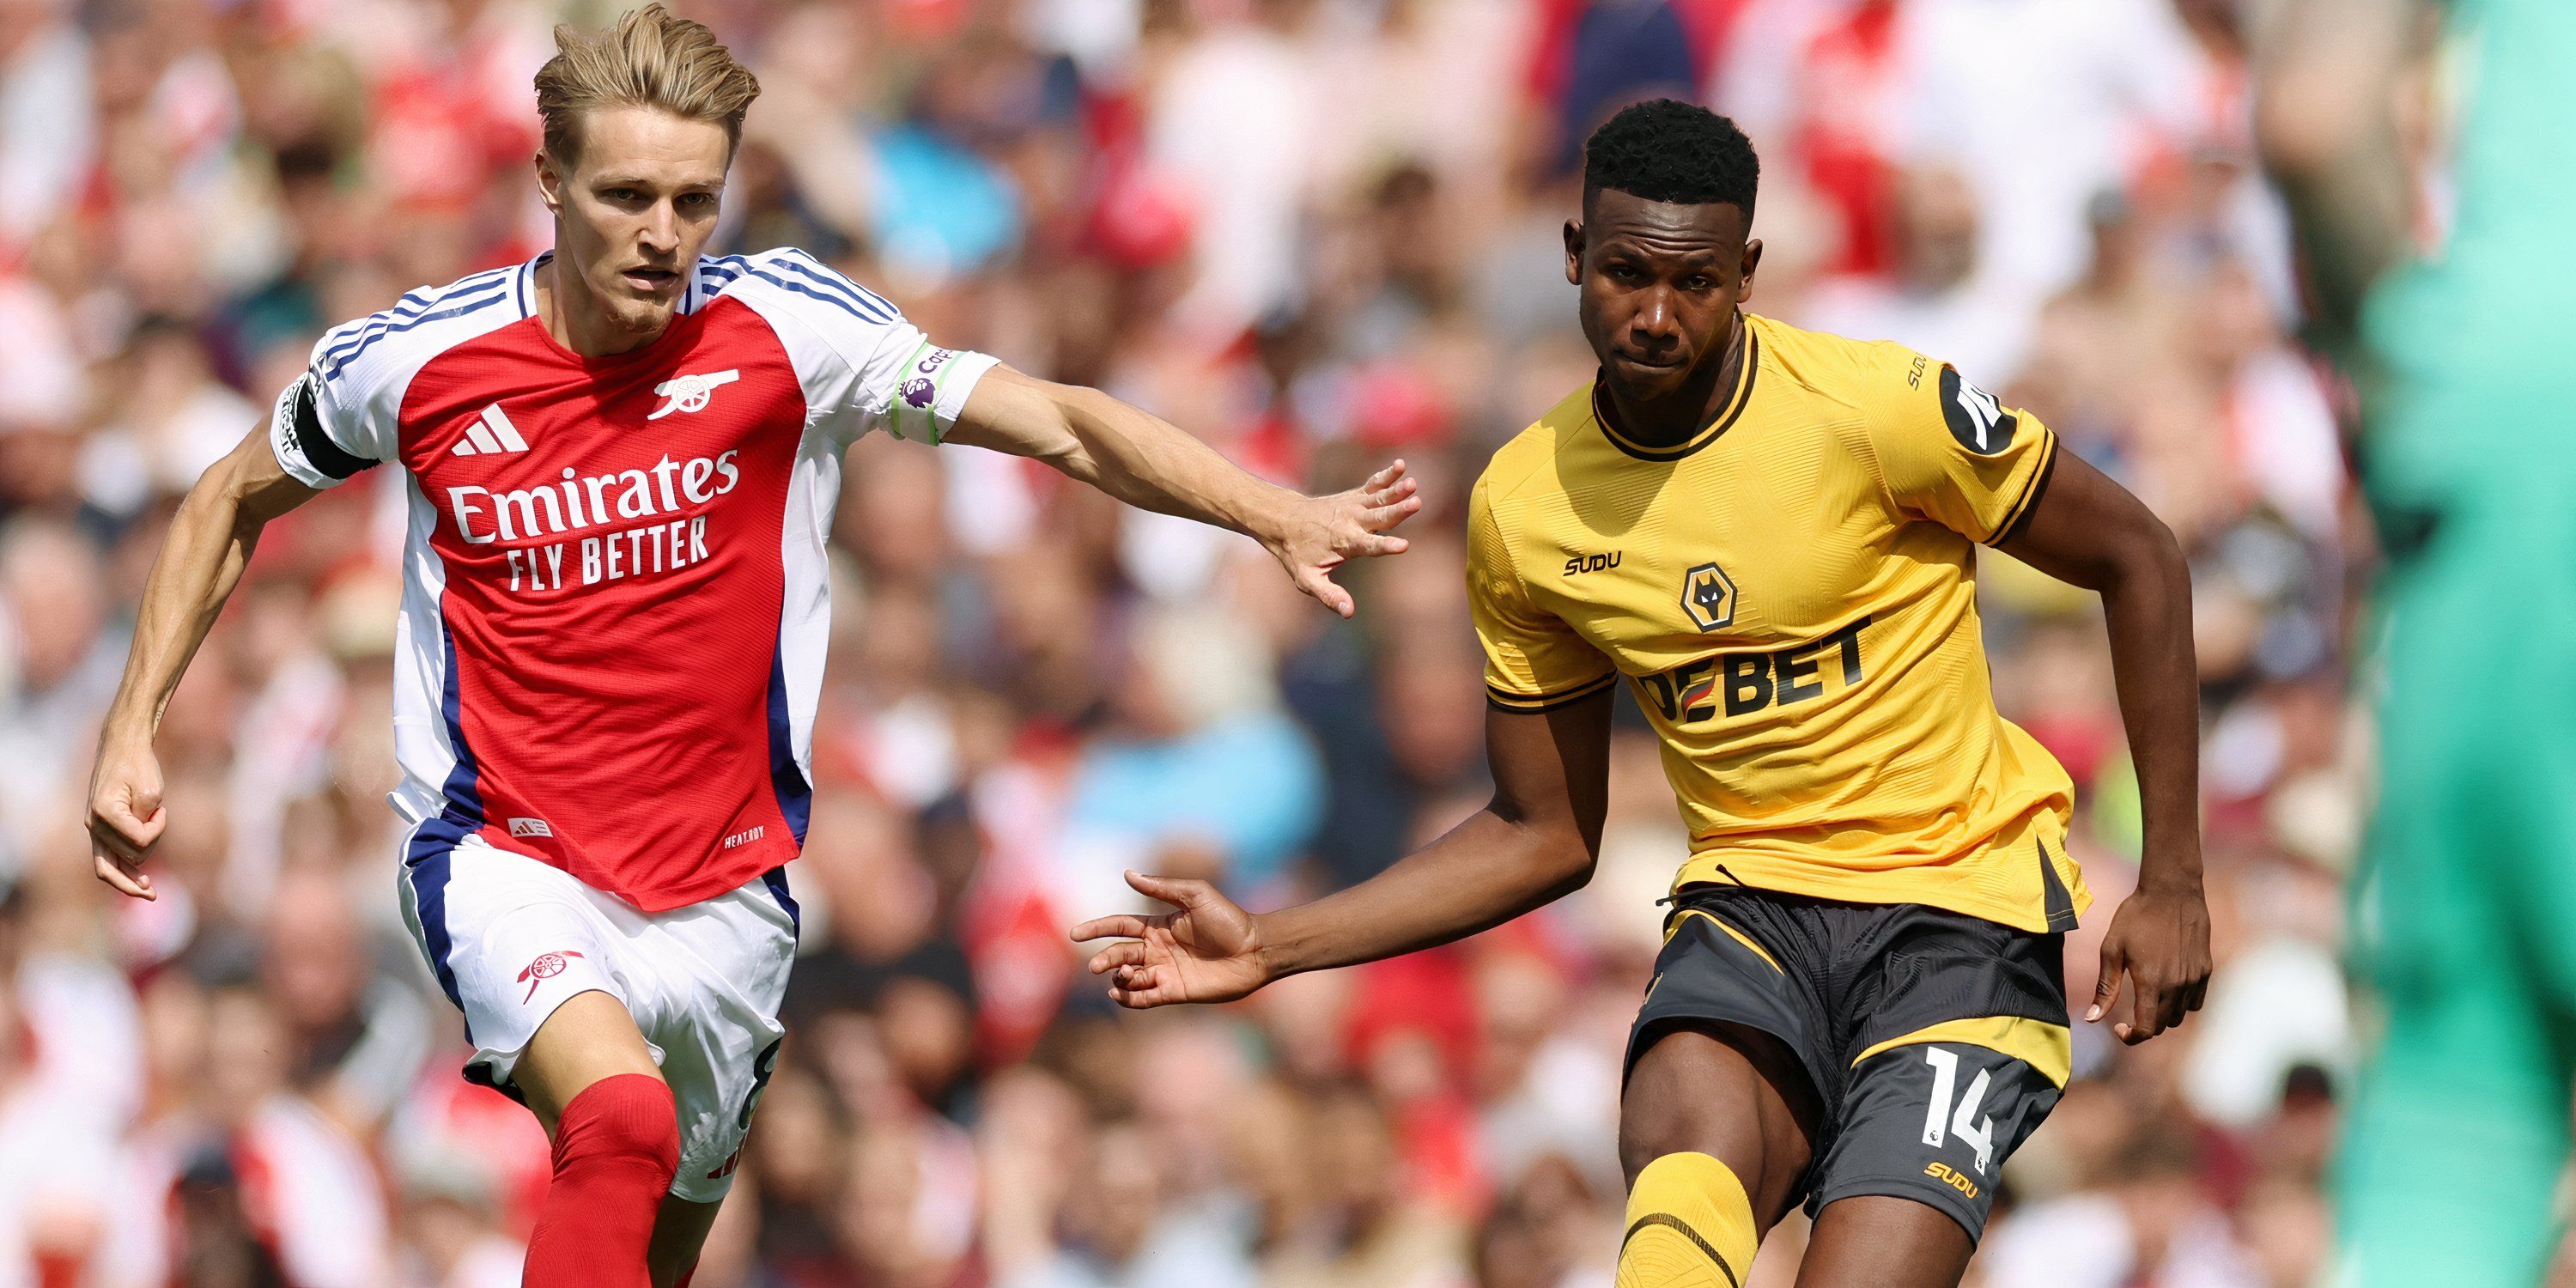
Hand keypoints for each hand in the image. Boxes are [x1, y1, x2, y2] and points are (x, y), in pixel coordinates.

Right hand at [87, 737, 165, 900]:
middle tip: (159, 819)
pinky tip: (142, 887)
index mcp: (104, 813)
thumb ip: (146, 824)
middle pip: (130, 856)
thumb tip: (140, 851)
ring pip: (114, 866)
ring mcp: (93, 829)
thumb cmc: (139, 766)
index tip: (162, 810)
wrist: (121, 747)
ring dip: (138, 864)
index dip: (158, 829)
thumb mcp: (151, 792)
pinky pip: (106, 861)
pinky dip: (123, 875)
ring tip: (152, 865)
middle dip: (151, 845)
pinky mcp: (99, 830)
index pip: (139, 841)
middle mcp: (93, 825)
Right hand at [1069, 871, 1270, 1007]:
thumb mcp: (1195, 895)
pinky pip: (1145, 998)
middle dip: (1105, 959)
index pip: (1119, 926)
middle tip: (1097, 965)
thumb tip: (1127, 873)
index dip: (1097, 928)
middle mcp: (1158, 949)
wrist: (1256, 950)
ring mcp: (1165, 971)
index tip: (1075, 934)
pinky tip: (1121, 994)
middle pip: (1120, 953)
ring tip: (1123, 974)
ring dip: (1119, 977)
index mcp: (1159, 925)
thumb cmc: (1229, 919)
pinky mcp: (1175, 992)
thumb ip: (1161, 888)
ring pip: (1129, 977)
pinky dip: (1129, 998)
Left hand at [1262, 460, 1419, 617]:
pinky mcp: (1354, 496)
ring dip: (1397, 490)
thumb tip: (1349, 612)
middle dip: (1399, 511)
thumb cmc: (1297, 553)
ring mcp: (1353, 506)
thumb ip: (1329, 595)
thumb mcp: (1307, 579)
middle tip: (1417, 503)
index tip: (1403, 546)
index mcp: (1344, 543)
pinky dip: (1387, 475)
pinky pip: (1373, 484)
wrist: (1283, 519)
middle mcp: (1351, 522)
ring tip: (1413, 483)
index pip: (1369, 546)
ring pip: (1379, 498)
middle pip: (1380, 517)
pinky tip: (1401, 465)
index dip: (1386, 546)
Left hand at [2085, 878, 2210, 1043]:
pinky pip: (2196, 1001)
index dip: (2131, 1037)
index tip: (2119, 1028)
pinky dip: (2182, 1004)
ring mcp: (2194, 978)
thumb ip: (2104, 988)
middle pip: (2162, 1025)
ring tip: (2147, 998)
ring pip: (2180, 1016)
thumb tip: (2092, 1019)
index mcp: (2151, 982)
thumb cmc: (2136, 917)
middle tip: (2128, 1013)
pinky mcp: (2206, 970)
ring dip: (2162, 1016)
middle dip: (2144, 1025)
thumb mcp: (2111, 948)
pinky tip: (2168, 989)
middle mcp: (2177, 985)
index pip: (2146, 1029)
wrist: (2172, 891)